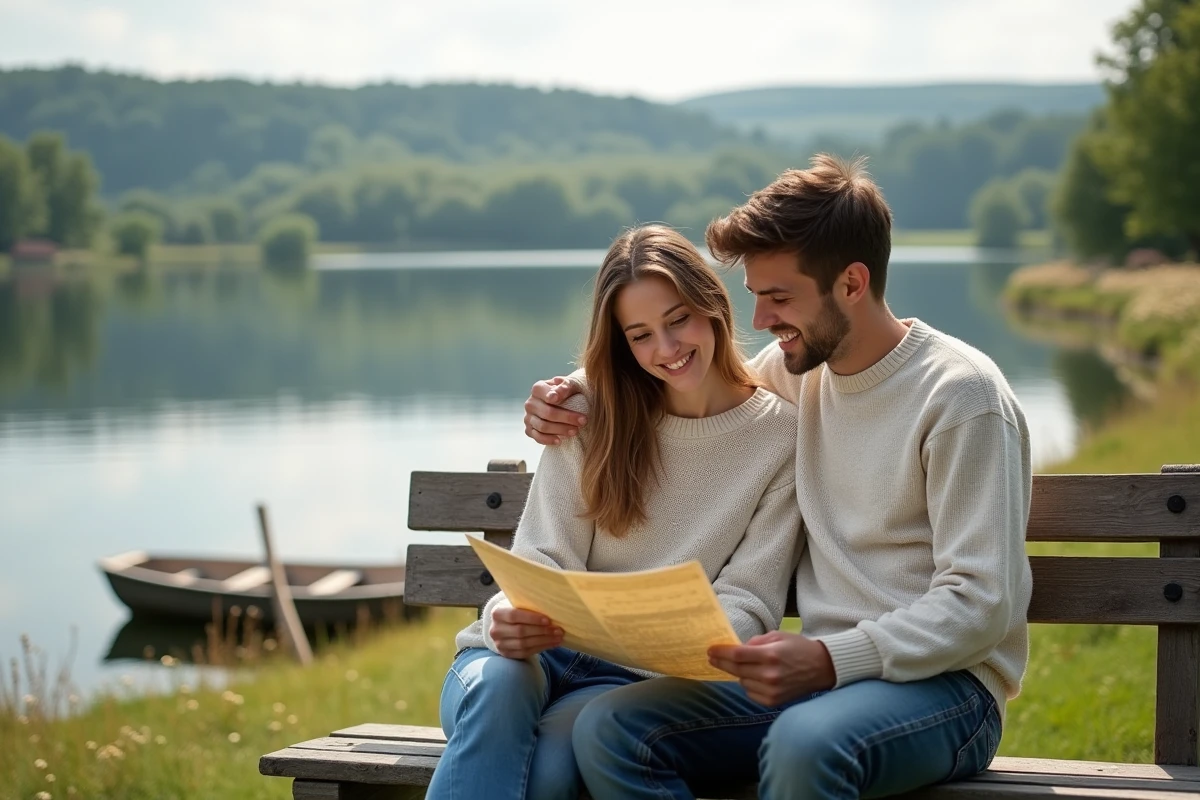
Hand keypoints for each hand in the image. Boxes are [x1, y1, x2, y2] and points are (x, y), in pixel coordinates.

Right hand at [489, 606, 563, 658]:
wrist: (504, 627)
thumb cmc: (516, 613)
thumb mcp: (518, 606)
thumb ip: (529, 607)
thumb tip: (552, 610)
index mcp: (497, 614)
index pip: (514, 615)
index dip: (532, 618)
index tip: (548, 620)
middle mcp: (495, 630)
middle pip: (520, 631)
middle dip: (542, 631)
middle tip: (558, 630)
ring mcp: (500, 644)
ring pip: (524, 644)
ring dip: (544, 641)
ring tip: (558, 638)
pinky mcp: (506, 654)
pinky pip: (525, 653)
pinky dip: (540, 648)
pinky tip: (551, 644)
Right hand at [523, 376, 585, 444]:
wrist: (567, 402)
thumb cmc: (570, 392)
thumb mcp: (571, 384)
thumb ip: (564, 386)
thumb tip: (555, 396)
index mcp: (538, 389)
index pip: (544, 393)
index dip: (551, 396)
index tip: (558, 399)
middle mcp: (530, 403)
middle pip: (547, 412)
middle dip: (566, 418)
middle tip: (583, 421)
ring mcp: (528, 417)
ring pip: (543, 426)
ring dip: (561, 430)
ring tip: (575, 431)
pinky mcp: (530, 430)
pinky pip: (537, 437)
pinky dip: (548, 440)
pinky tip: (560, 441)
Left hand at [708, 631, 835, 705]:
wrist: (822, 668)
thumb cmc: (799, 648)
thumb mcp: (778, 636)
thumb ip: (755, 642)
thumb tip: (736, 649)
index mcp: (770, 655)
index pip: (737, 655)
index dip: (721, 652)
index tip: (710, 650)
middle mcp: (769, 675)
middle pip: (736, 669)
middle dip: (721, 662)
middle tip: (712, 657)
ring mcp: (771, 690)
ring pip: (742, 681)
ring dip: (740, 673)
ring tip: (749, 666)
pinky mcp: (773, 701)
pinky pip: (750, 692)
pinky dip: (749, 684)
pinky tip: (757, 677)